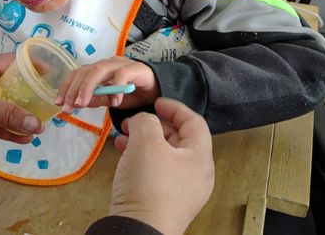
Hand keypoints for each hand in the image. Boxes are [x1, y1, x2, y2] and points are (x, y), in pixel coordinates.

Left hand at [0, 54, 43, 150]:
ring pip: (7, 111)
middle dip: (30, 98)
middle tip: (48, 106)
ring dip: (21, 119)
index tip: (49, 73)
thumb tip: (38, 125)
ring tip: (40, 129)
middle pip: (13, 89)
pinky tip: (25, 139)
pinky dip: (10, 132)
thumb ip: (9, 114)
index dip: (30, 65)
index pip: (12, 62)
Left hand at [54, 56, 157, 112]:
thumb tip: (76, 103)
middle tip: (69, 107)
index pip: (77, 74)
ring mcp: (121, 64)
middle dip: (74, 89)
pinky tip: (114, 103)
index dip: (66, 87)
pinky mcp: (136, 68)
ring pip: (99, 70)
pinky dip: (116, 88)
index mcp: (98, 70)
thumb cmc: (133, 93)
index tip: (58, 103)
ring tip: (83, 104)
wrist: (159, 89)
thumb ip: (96, 99)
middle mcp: (107, 64)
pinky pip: (122, 75)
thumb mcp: (110, 99)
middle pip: (85, 71)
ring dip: (88, 87)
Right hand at [108, 98, 213, 234]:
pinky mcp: (166, 202)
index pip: (194, 122)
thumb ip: (146, 122)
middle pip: (179, 139)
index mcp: (200, 158)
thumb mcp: (146, 143)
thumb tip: (144, 121)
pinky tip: (124, 157)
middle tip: (132, 122)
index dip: (174, 108)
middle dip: (154, 126)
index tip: (155, 102)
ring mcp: (182, 191)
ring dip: (144, 142)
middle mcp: (197, 175)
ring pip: (165, 156)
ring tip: (123, 138)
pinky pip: (158, 173)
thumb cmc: (148, 184)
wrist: (139, 231)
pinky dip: (142, 160)